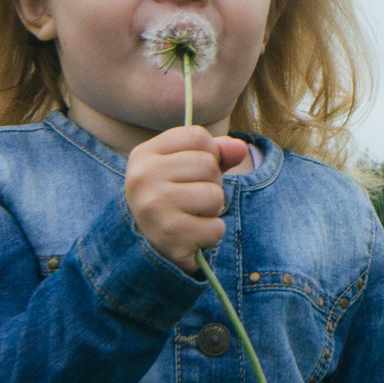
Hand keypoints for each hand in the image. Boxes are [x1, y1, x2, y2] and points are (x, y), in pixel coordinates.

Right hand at [122, 126, 249, 273]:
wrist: (147, 246)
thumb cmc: (172, 198)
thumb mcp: (187, 168)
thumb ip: (215, 153)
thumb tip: (240, 148)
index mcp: (144, 154)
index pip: (197, 136)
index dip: (209, 153)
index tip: (193, 171)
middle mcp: (143, 177)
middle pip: (208, 165)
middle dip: (212, 183)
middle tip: (192, 199)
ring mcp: (153, 207)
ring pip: (215, 196)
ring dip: (213, 210)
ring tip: (192, 216)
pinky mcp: (168, 236)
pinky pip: (216, 228)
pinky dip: (212, 234)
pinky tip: (192, 236)